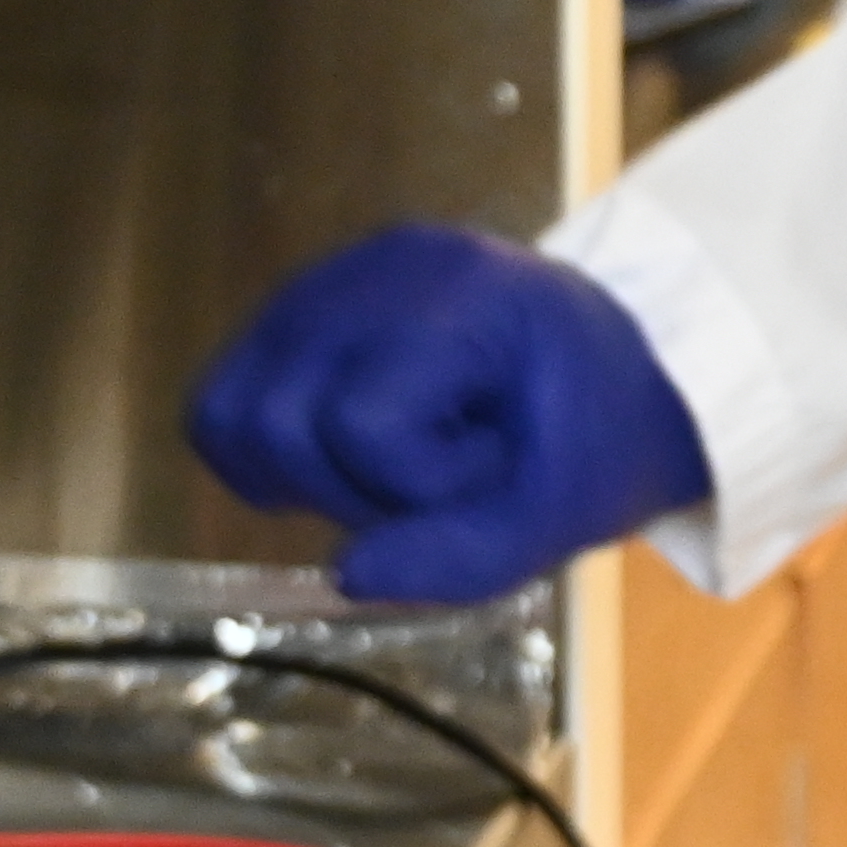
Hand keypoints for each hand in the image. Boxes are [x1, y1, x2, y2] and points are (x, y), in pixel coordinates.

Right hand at [184, 224, 713, 603]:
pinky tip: (354, 455)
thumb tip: (344, 577)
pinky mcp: (299, 306)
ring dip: (303, 474)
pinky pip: (230, 396)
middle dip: (345, 488)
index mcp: (459, 297)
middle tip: (432, 486)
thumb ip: (460, 557)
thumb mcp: (557, 516)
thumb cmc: (596, 435)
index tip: (490, 471)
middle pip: (271, 418)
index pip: (359, 422)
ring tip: (391, 470)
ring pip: (228, 410)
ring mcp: (325, 279)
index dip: (411, 484)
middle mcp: (373, 270)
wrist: (619, 369)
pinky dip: (280, 450)